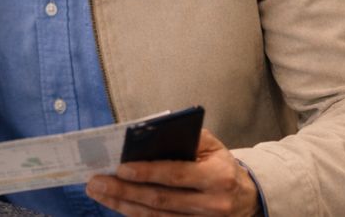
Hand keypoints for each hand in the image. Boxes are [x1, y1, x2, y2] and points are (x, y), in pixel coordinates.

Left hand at [85, 129, 258, 215]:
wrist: (248, 198)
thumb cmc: (221, 165)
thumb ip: (186, 138)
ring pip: (155, 216)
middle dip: (123, 190)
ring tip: (98, 192)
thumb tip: (147, 136)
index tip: (120, 167)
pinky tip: (116, 204)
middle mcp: (211, 204)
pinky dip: (135, 214)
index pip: (175, 175)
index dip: (146, 172)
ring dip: (122, 204)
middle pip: (160, 199)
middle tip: (96, 182)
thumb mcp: (213, 146)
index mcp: (217, 178)